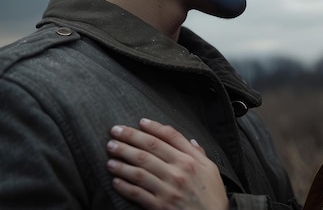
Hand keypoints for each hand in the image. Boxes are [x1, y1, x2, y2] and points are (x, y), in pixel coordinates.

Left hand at [106, 118, 227, 209]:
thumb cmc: (212, 195)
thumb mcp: (211, 170)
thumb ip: (199, 154)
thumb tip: (190, 140)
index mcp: (191, 160)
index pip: (169, 137)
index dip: (153, 127)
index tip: (139, 122)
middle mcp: (179, 171)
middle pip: (149, 149)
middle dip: (129, 139)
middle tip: (114, 132)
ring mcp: (169, 188)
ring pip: (140, 170)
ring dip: (122, 161)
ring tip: (110, 155)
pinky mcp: (160, 205)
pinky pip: (138, 193)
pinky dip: (125, 186)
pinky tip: (115, 180)